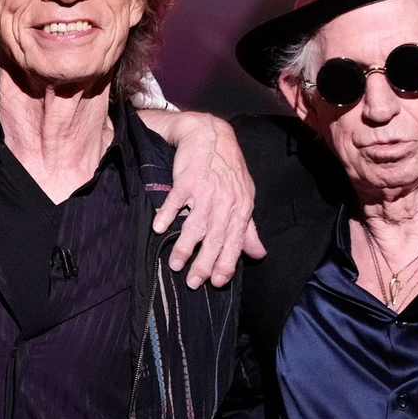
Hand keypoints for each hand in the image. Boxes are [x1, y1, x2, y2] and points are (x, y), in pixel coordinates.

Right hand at [143, 110, 265, 288]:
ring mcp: (206, 190)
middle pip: (215, 238)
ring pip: (196, 224)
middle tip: (193, 282)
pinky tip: (159, 229)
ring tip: (175, 265)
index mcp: (241, 208)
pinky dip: (167, 214)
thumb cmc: (227, 170)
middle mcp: (225, 201)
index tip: (216, 282)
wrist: (210, 135)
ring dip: (185, 246)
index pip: (235, 241)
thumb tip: (258, 254)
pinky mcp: (187, 179)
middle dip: (204, 263)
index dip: (226, 263)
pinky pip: (177, 200)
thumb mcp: (244, 198)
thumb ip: (248, 229)